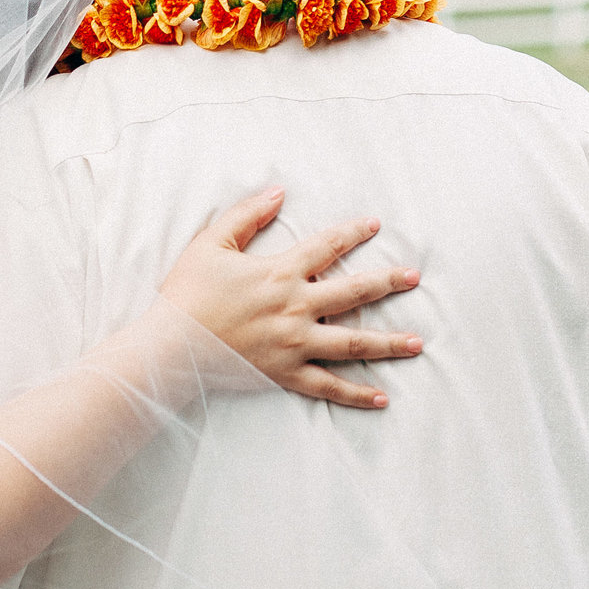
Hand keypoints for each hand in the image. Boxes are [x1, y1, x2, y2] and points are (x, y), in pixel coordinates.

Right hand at [157, 187, 422, 409]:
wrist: (170, 345)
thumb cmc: (187, 292)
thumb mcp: (212, 242)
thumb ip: (247, 214)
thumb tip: (278, 191)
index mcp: (280, 273)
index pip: (326, 246)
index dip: (352, 233)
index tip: (375, 225)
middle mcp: (295, 307)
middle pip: (354, 292)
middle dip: (388, 283)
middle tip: (414, 277)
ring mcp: (294, 343)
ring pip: (352, 343)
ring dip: (388, 343)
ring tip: (418, 342)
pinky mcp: (286, 373)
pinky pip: (328, 386)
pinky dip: (356, 394)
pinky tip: (382, 397)